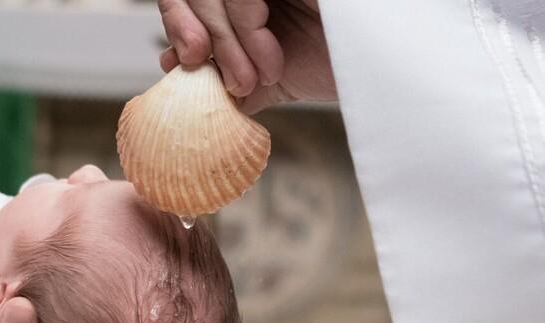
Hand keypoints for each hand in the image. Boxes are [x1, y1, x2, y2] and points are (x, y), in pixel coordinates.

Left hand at [158, 0, 336, 113]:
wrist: (384, 70)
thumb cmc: (335, 65)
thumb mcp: (268, 78)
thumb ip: (224, 78)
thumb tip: (175, 72)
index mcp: (243, 0)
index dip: (176, 23)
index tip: (183, 63)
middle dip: (202, 39)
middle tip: (229, 80)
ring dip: (228, 40)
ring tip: (259, 74)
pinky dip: (242, 18)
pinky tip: (269, 44)